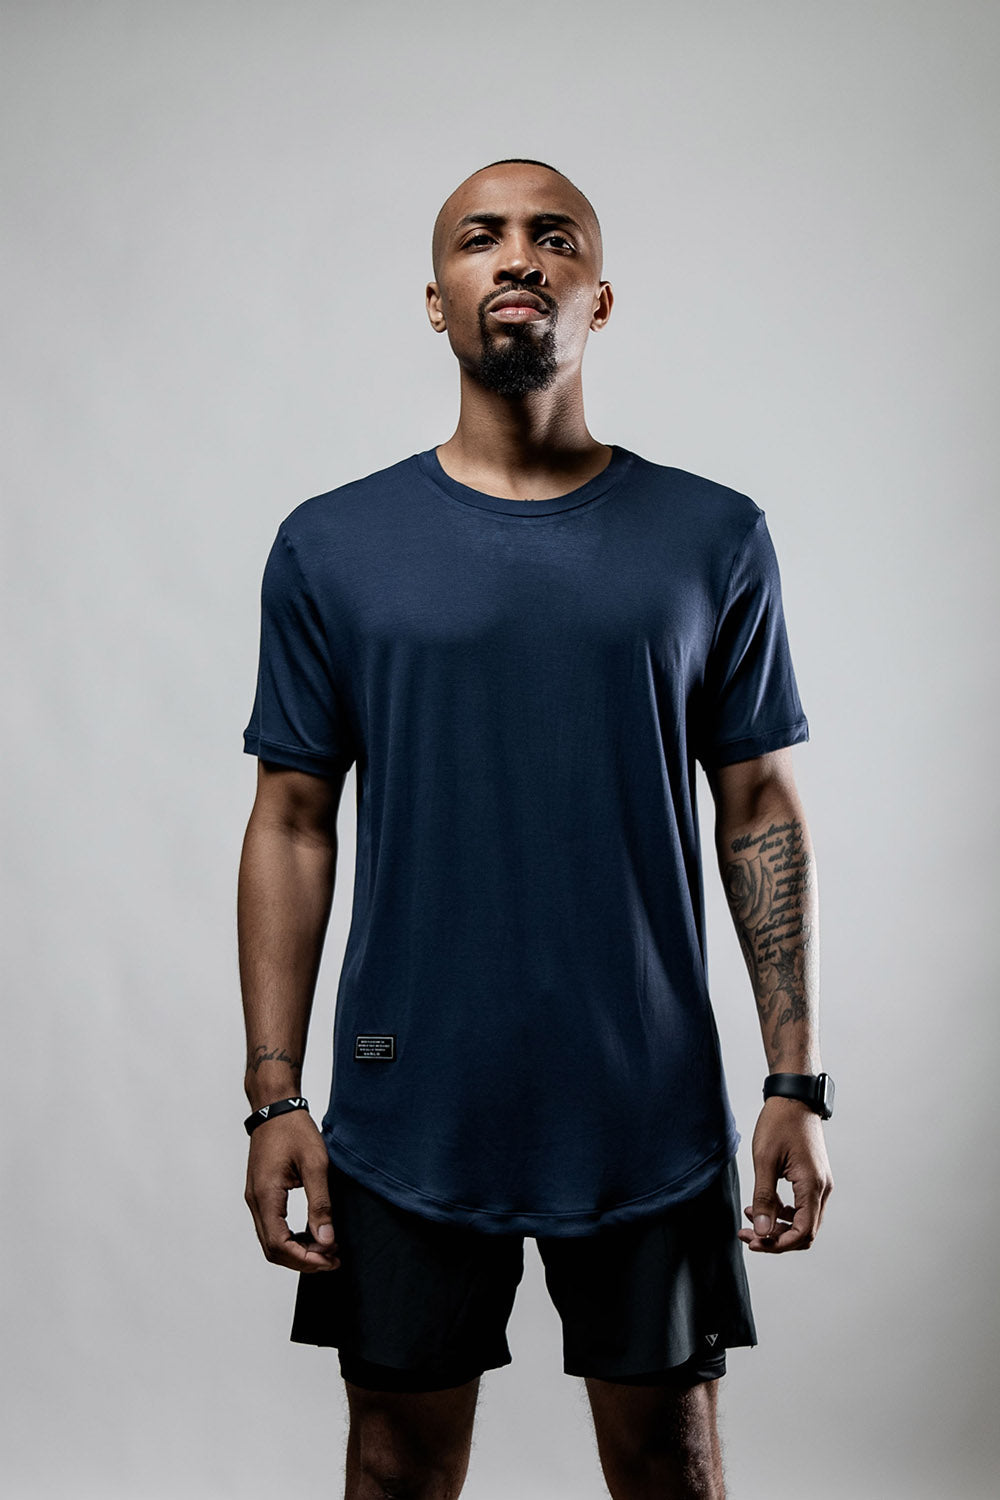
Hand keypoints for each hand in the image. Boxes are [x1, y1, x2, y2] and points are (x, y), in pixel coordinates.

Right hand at [244, 1109, 340, 1271]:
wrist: (275, 1107)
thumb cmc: (295, 1130)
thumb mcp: (315, 1164)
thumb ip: (320, 1204)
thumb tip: (326, 1240)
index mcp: (266, 1195)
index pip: (279, 1245)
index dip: (305, 1259)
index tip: (330, 1258)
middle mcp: (255, 1201)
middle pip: (272, 1249)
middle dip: (303, 1260)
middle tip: (333, 1259)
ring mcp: (255, 1198)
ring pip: (271, 1241)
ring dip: (297, 1251)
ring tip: (327, 1250)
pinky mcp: (260, 1194)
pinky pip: (272, 1227)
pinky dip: (291, 1238)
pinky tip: (313, 1233)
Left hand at [739, 1096, 832, 1252]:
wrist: (794, 1098)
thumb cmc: (780, 1123)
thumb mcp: (765, 1160)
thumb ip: (764, 1198)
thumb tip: (762, 1231)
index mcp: (812, 1186)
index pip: (803, 1232)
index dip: (779, 1244)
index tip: (754, 1242)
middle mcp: (822, 1189)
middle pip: (805, 1232)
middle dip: (775, 1238)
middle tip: (747, 1235)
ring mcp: (820, 1184)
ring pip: (804, 1221)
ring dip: (778, 1226)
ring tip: (749, 1218)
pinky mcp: (814, 1179)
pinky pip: (803, 1207)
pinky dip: (783, 1212)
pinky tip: (762, 1206)